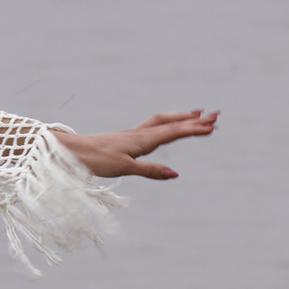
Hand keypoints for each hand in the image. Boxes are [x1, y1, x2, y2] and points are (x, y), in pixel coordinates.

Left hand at [53, 107, 218, 182]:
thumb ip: (151, 170)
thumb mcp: (125, 168)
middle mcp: (141, 133)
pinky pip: (154, 126)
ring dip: (182, 118)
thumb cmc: (96, 160)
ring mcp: (134, 134)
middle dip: (194, 119)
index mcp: (143, 140)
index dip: (194, 129)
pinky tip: (168, 126)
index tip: (213, 126)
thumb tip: (175, 173)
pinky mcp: (127, 138)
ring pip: (163, 122)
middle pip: (172, 122)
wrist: (72, 151)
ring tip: (197, 114)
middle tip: (215, 115)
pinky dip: (168, 123)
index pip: (174, 131)